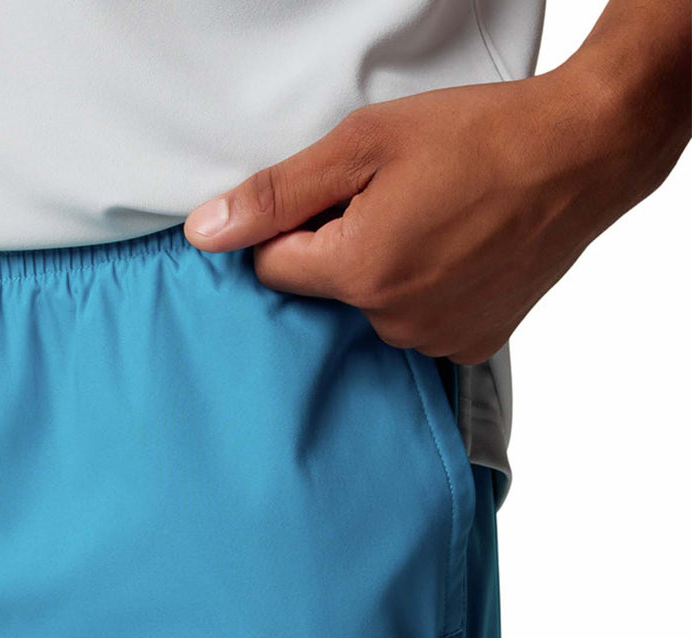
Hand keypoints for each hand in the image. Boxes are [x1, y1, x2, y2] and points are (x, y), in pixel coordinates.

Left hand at [183, 66, 662, 363]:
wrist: (584, 153)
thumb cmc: (480, 137)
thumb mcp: (365, 144)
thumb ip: (278, 193)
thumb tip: (206, 231)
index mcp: (357, 272)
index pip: (273, 269)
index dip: (289, 228)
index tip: (331, 198)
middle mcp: (392, 322)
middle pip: (325, 292)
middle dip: (342, 250)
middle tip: (396, 202)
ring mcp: (435, 340)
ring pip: (373, 311)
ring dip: (386, 273)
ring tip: (435, 224)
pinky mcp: (471, 347)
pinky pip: (420, 325)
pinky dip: (427, 295)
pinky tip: (457, 256)